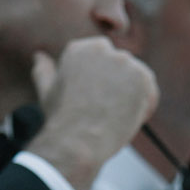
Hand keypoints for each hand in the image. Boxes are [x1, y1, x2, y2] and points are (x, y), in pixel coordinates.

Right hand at [26, 37, 158, 189]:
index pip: (102, 60)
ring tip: (113, 117)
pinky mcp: (142, 77)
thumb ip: (44, 70)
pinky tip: (126, 119)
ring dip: (131, 97)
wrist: (78, 141)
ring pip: (136, 79)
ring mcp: (124, 61)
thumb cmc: (61, 120)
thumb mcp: (47, 91)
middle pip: (120, 68)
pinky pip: (150, 92)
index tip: (94, 102)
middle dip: (117, 88)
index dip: (101, 84)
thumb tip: (39, 56)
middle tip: (105, 112)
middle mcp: (103, 48)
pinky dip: (144, 107)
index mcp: (80, 47)